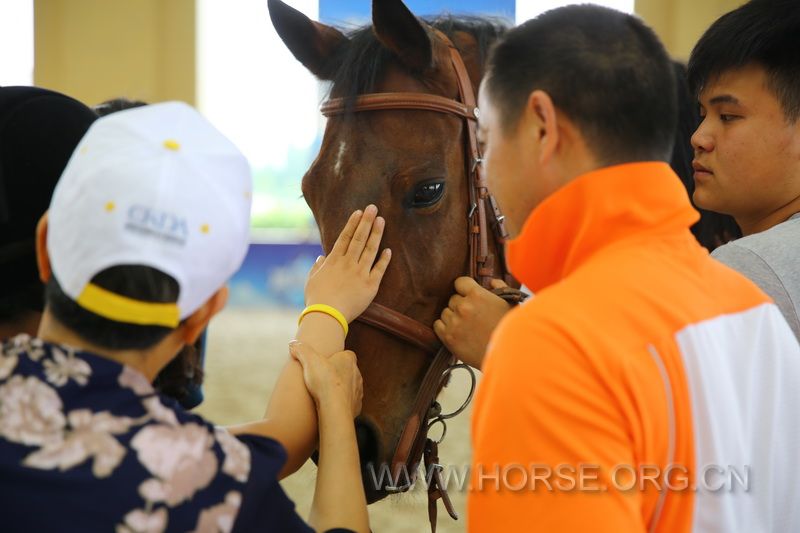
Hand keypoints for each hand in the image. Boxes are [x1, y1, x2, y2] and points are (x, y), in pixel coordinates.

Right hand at [289, 341, 362, 417]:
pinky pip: (349, 403)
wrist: (335, 409)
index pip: (347, 354)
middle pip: (348, 371)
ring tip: (325, 393)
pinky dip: (341, 404)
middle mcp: (356, 375)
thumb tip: (293, 344)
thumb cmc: (326, 382)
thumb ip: (302, 350)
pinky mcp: (355, 406)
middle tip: (323, 377)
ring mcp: (357, 391)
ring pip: (350, 387)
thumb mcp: (310, 360)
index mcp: (348, 361)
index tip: (326, 361)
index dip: (337, 357)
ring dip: (340, 389)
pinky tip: (330, 406)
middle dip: (338, 373)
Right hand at [304, 205, 391, 322]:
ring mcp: (360, 273)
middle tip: (373, 208)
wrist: (327, 316)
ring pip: (370, 249)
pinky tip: (389, 250)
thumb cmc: (317, 300)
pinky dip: (384, 259)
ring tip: (381, 220)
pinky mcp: (370, 286)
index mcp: (334, 261)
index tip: (358, 212)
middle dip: (366, 221)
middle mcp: (348, 264)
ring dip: (376, 234)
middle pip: (359, 238)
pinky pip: (379, 269)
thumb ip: (317, 268)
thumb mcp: (311, 281)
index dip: (352, 223)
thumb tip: (320, 258)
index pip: (345, 237)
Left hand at [433, 277, 511, 369]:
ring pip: (445, 312)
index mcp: (478, 294)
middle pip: (453, 299)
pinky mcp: (448, 337)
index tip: (467, 295)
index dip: (464, 288)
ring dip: (453, 316)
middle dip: (461, 305)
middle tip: (472, 315)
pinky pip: (437, 325)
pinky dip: (444, 327)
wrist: (507, 356)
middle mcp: (464, 306)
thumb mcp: (510, 303)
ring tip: (466, 326)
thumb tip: (490, 281)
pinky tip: (457, 331)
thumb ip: (499, 287)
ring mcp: (454, 322)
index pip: (460, 282)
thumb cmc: (510, 329)